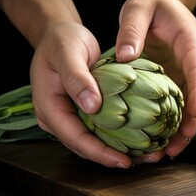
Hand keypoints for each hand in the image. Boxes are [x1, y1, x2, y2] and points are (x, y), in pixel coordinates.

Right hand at [30, 21, 132, 167]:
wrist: (60, 36)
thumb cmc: (62, 41)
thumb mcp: (67, 52)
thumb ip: (77, 78)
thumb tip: (92, 107)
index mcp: (49, 107)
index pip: (74, 138)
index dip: (99, 152)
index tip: (124, 160)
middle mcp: (58, 117)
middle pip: (84, 146)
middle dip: (111, 157)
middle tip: (144, 160)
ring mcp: (69, 115)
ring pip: (92, 141)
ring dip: (117, 149)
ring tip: (146, 154)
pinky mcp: (82, 111)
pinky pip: (99, 128)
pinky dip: (117, 135)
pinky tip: (137, 137)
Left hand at [113, 0, 195, 161]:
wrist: (161, 3)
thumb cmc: (152, 5)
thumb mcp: (138, 9)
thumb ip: (131, 30)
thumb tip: (125, 57)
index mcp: (193, 43)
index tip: (191, 119)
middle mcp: (195, 62)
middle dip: (190, 125)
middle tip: (174, 149)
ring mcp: (187, 72)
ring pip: (190, 105)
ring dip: (181, 129)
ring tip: (166, 152)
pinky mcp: (177, 78)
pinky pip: (178, 103)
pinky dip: (171, 121)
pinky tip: (159, 138)